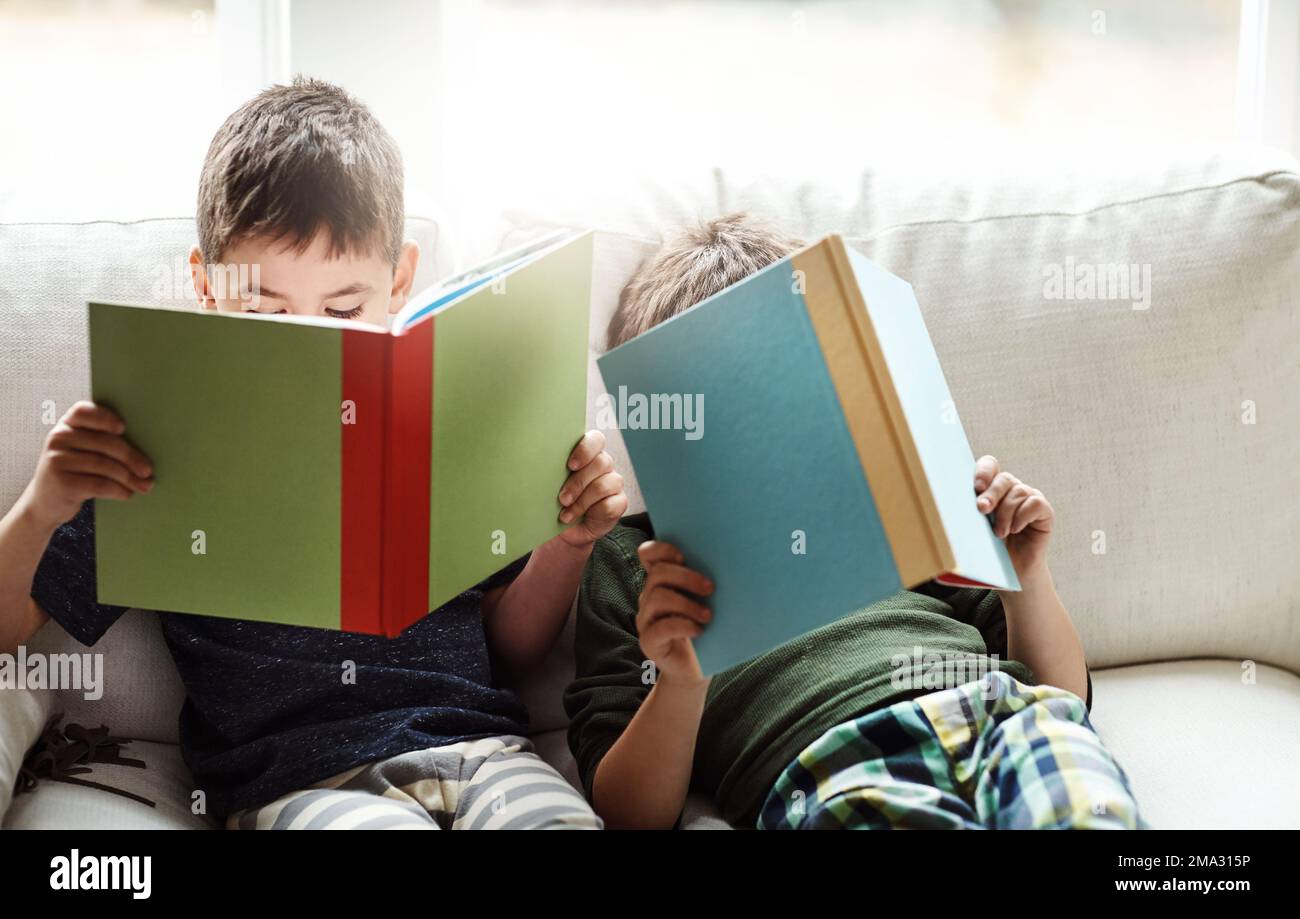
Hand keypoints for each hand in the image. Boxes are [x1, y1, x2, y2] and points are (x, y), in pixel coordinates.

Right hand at [21, 401, 153, 530]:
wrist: (45, 502)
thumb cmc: (74, 472)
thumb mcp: (79, 451)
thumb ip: (101, 441)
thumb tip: (146, 448)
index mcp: (66, 425)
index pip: (83, 412)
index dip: (104, 418)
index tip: (123, 429)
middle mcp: (58, 438)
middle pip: (104, 443)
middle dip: (131, 458)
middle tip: (148, 471)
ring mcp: (57, 460)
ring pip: (104, 465)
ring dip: (129, 478)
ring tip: (145, 485)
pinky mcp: (61, 483)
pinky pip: (99, 484)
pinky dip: (118, 490)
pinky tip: (127, 494)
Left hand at [556, 430, 627, 547]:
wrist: (562, 531)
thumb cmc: (552, 503)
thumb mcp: (546, 485)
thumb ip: (546, 471)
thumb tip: (534, 465)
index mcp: (586, 454)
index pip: (595, 439)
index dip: (585, 449)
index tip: (570, 465)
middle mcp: (602, 465)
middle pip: (601, 462)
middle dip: (579, 482)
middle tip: (562, 498)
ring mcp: (613, 483)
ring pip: (606, 484)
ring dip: (582, 500)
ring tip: (565, 514)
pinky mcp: (619, 502)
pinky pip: (611, 504)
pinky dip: (592, 512)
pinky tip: (576, 518)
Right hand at [635, 540, 711, 683]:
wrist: (696, 669)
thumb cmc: (706, 630)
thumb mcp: (707, 601)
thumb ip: (707, 582)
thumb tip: (734, 561)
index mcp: (661, 582)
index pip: (648, 553)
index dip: (662, 549)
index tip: (684, 555)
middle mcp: (649, 597)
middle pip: (658, 573)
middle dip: (686, 577)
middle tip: (711, 588)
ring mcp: (646, 620)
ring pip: (657, 598)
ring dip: (687, 604)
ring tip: (708, 615)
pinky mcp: (649, 642)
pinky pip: (659, 628)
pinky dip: (682, 626)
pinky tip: (699, 630)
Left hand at [973, 455, 1052, 577]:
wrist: (1013, 570)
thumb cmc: (988, 549)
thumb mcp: (972, 530)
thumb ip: (962, 516)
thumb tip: (939, 508)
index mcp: (991, 488)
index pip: (989, 465)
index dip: (984, 471)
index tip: (976, 487)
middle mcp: (1011, 489)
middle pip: (1003, 478)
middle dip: (991, 493)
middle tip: (982, 509)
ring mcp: (1029, 498)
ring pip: (1018, 491)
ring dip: (1006, 512)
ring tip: (998, 533)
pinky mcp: (1044, 511)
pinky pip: (1035, 503)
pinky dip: (1023, 515)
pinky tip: (1015, 529)